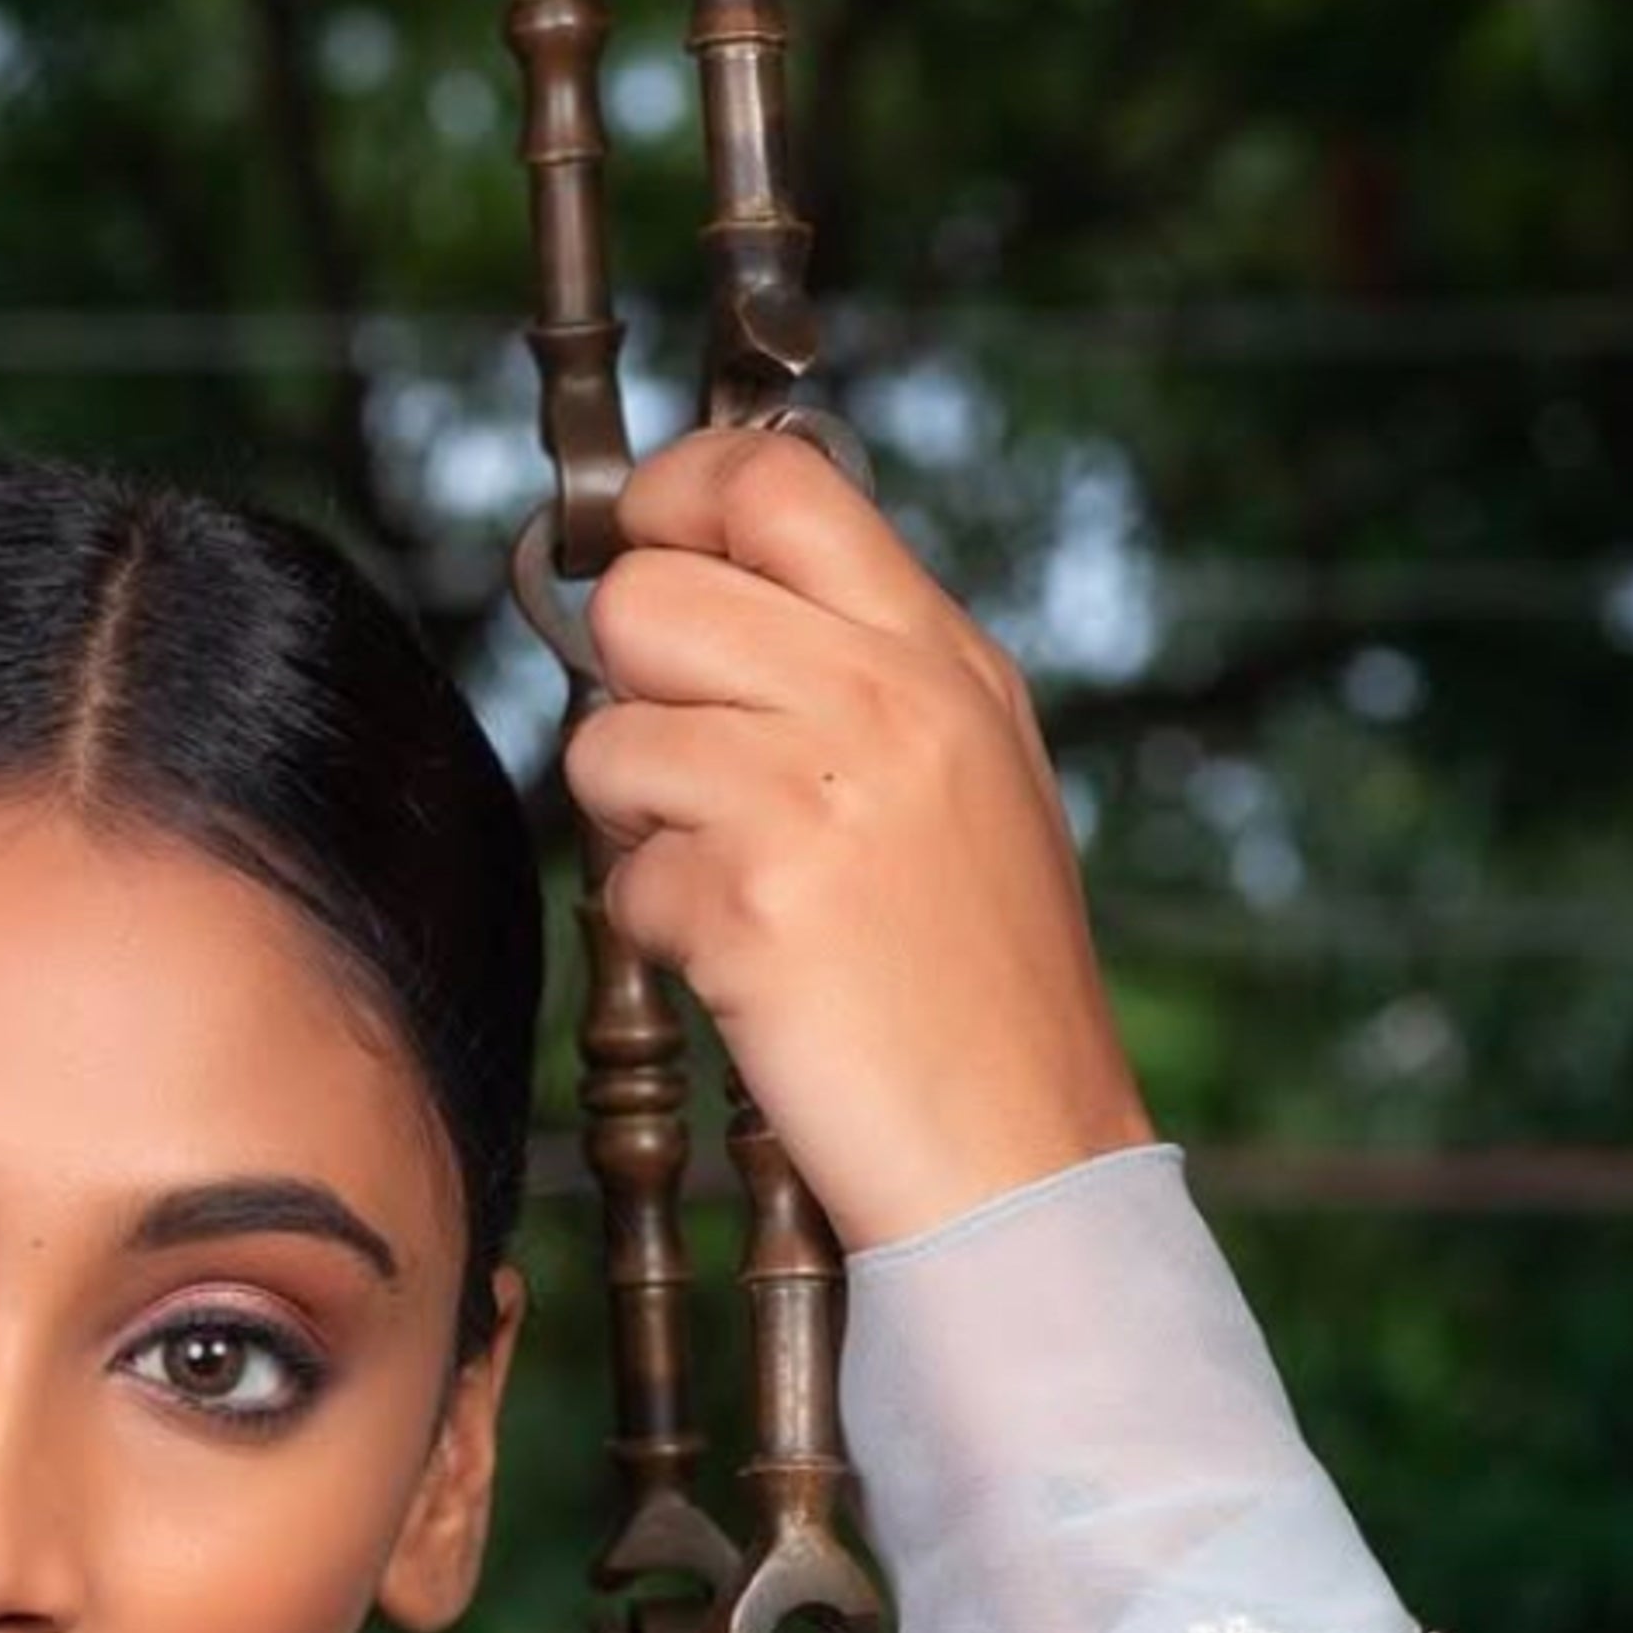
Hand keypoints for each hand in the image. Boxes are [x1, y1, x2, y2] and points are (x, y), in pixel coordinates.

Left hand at [560, 415, 1154, 1257]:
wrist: (1024, 1150)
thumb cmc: (980, 987)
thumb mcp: (965, 779)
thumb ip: (857, 673)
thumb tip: (706, 595)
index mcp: (941, 656)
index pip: (776, 482)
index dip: (673, 499)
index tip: (641, 545)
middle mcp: (886, 699)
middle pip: (651, 596)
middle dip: (628, 684)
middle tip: (678, 770)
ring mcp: (820, 794)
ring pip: (608, 739)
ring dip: (634, 825)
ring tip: (727, 888)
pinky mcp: (756, 901)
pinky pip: (620, 877)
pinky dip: (657, 933)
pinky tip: (744, 972)